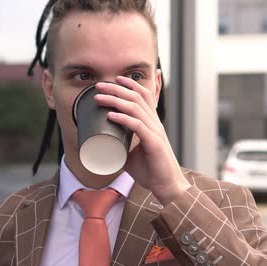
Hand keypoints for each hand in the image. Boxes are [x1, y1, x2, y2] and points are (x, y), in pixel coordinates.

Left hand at [94, 76, 190, 203]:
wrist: (167, 186)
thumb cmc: (152, 171)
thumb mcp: (133, 155)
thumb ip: (121, 147)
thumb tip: (103, 147)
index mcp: (152, 124)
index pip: (144, 96)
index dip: (131, 85)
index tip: (115, 79)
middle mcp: (155, 124)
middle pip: (136, 97)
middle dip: (116, 88)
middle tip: (99, 86)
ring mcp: (155, 132)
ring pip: (135, 108)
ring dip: (115, 100)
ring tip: (99, 97)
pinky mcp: (154, 143)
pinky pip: (137, 126)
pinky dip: (122, 118)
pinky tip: (110, 116)